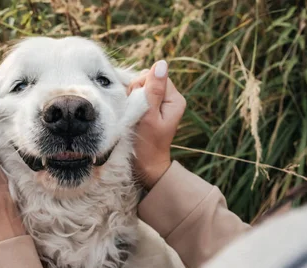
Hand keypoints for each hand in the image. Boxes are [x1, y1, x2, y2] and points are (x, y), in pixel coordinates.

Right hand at [128, 60, 186, 188]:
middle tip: (133, 110)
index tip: (136, 103)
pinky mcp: (151, 110)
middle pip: (148, 80)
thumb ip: (154, 90)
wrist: (145, 165)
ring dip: (132, 97)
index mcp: (175, 99)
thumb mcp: (149, 116)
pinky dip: (131, 103)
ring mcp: (161, 105)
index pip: (156, 76)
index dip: (142, 85)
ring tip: (132, 114)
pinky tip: (131, 114)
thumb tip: (161, 64)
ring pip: (141, 87)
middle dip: (136, 91)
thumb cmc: (147, 144)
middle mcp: (170, 99)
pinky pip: (139, 96)